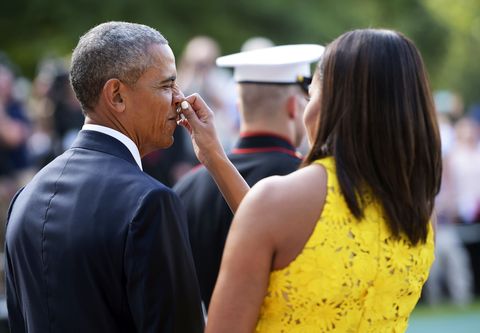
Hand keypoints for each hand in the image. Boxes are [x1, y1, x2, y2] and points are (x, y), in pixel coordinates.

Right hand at [178, 93, 249, 212]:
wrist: (211, 157)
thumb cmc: (208, 143)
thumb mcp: (198, 128)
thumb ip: (190, 115)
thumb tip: (183, 103)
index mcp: (206, 113)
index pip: (195, 98)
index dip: (186, 100)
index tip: (180, 107)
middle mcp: (202, 116)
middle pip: (190, 103)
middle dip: (182, 106)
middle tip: (175, 112)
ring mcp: (198, 122)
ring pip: (187, 112)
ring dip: (181, 113)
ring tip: (175, 118)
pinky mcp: (193, 129)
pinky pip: (186, 120)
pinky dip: (181, 120)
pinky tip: (177, 123)